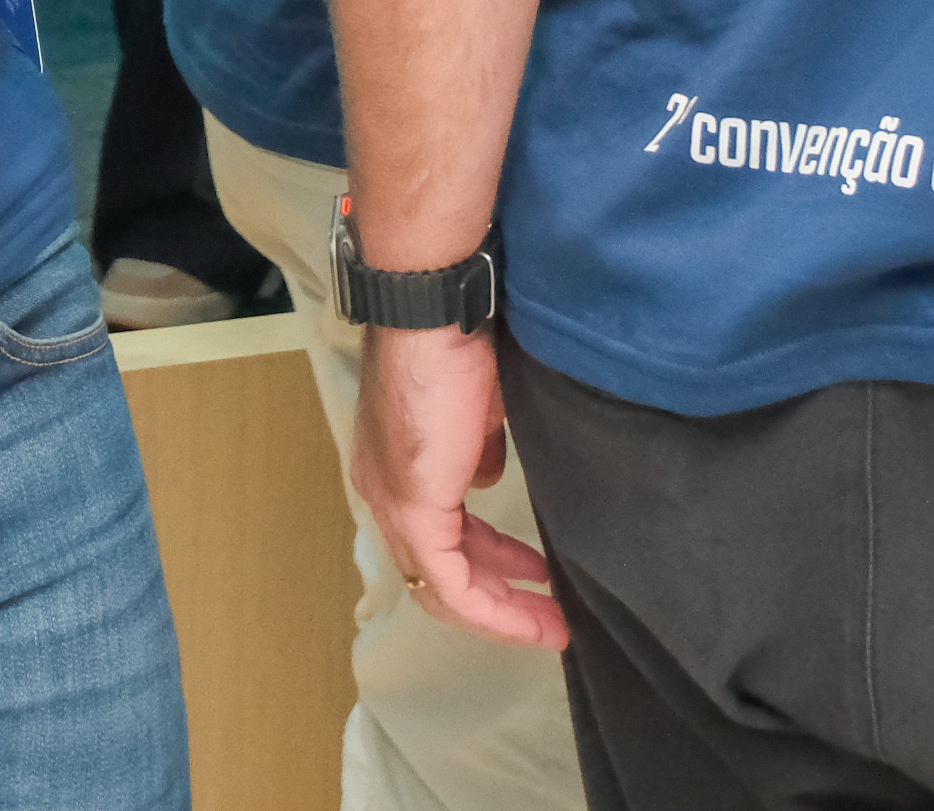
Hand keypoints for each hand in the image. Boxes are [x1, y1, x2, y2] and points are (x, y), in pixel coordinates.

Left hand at [354, 325, 566, 651]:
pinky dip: (492, 606)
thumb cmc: (457, 342)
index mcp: (394, 468)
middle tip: (547, 615)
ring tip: (549, 624)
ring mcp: (394, 503)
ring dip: (500, 611)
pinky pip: (449, 583)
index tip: (532, 579)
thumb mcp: (474, 408)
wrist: (435, 310)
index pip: (435, 540)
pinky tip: (533, 611)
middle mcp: (384, 492)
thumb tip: (487, 477)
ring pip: (442, 588)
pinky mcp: (414, 507)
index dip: (485, 568)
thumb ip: (477, 450)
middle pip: (437, 575)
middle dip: (497, 600)